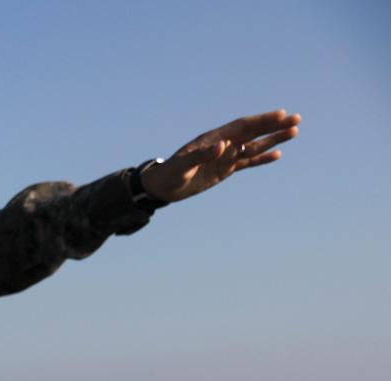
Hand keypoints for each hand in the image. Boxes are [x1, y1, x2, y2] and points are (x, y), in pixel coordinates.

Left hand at [141, 109, 300, 203]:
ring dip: (273, 139)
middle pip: (253, 132)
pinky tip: (277, 154)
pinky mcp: (225, 170)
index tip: (280, 115)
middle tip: (296, 118)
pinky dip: (262, 159)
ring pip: (254, 146)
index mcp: (213, 139)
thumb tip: (222, 145)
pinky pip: (247, 163)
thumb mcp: (183, 166)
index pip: (242, 126)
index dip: (261, 120)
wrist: (162, 187)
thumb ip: (201, 155)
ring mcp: (225, 157)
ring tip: (295, 132)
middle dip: (274, 126)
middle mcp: (223, 145)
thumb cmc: (170, 174)